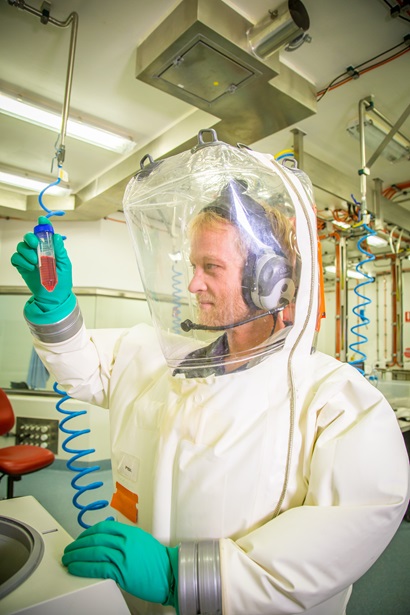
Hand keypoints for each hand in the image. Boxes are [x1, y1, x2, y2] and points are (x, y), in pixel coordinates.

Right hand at [11, 216, 72, 309]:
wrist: (54, 297)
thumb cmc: (62, 281)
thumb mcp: (65, 265)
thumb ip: (60, 251)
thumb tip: (56, 236)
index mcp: (50, 248)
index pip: (45, 233)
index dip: (42, 225)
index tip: (41, 219)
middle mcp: (38, 251)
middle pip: (28, 237)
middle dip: (30, 237)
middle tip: (34, 244)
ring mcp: (29, 259)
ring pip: (21, 247)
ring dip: (27, 252)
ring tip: (36, 262)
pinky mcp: (22, 267)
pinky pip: (16, 258)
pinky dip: (21, 260)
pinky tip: (30, 267)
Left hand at [62, 520, 178, 606]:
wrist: (170, 574)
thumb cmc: (158, 561)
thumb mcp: (142, 541)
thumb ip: (126, 539)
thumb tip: (108, 542)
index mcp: (130, 533)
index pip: (103, 528)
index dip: (88, 533)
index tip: (80, 538)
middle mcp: (125, 542)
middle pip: (95, 539)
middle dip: (78, 545)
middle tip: (70, 550)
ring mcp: (123, 557)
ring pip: (94, 552)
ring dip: (77, 556)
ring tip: (68, 559)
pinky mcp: (121, 572)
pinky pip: (97, 568)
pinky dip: (83, 568)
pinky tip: (76, 568)